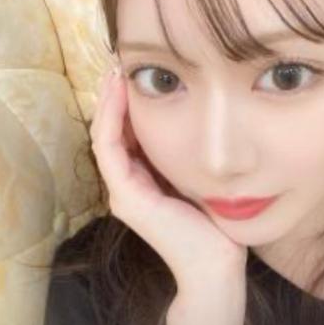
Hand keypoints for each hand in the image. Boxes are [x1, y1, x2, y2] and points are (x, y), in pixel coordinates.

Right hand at [89, 66, 248, 302]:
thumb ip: (188, 153)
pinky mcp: (127, 197)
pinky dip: (112, 118)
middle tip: (122, 59)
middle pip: (112, 129)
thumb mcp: (199, 177)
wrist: (217, 265)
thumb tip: (199, 115)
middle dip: (115, 94)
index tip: (138, 68)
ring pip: (106, 135)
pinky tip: (120, 91)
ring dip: (109, 100)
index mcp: (143, 180)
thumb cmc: (216, 224)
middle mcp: (128, 184)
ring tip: (117, 67)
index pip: (126, 132)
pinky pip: (110, 148)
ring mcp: (123, 191)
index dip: (127, 100)